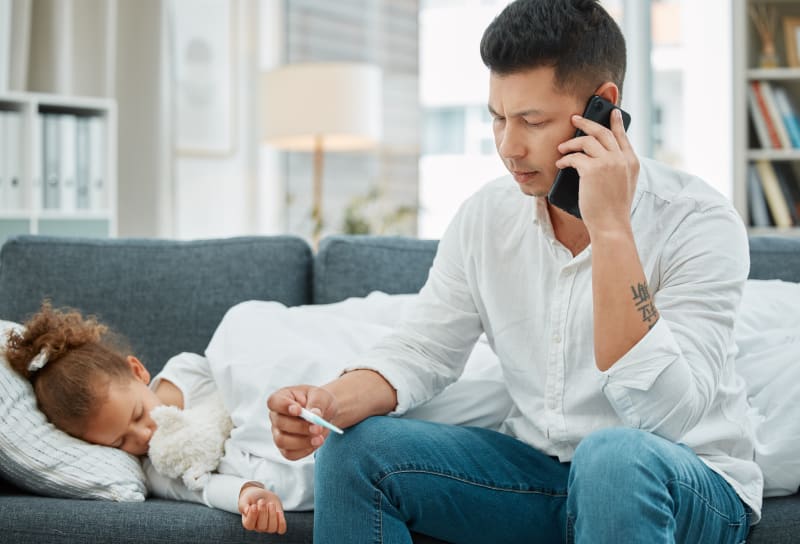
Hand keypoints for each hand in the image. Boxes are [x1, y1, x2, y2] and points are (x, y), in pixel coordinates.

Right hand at [239, 485, 286, 533]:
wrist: (260, 495)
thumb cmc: (251, 498)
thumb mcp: (245, 499)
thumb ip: (243, 505)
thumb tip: (247, 511)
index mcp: (248, 522)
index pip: (249, 525)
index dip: (252, 516)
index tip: (253, 505)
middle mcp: (258, 527)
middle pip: (261, 526)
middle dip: (263, 512)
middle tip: (261, 500)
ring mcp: (268, 526)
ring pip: (272, 528)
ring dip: (272, 515)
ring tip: (270, 504)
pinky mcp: (277, 522)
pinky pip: (281, 530)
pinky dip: (281, 522)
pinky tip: (279, 512)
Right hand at [267, 384, 336, 460]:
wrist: (325, 414)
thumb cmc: (319, 401)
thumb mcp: (321, 396)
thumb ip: (317, 403)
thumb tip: (314, 414)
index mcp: (282, 397)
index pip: (274, 402)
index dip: (283, 407)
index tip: (299, 410)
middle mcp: (276, 416)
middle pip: (280, 423)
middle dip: (300, 427)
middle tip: (318, 427)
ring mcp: (279, 433)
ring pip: (282, 441)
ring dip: (302, 441)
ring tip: (319, 438)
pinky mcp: (285, 448)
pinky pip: (290, 454)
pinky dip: (304, 450)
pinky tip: (315, 443)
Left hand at [555, 108, 638, 234]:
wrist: (611, 225)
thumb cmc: (612, 210)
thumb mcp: (622, 185)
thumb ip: (617, 168)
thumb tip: (597, 157)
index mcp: (632, 162)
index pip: (622, 136)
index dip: (616, 123)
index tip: (612, 112)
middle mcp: (622, 159)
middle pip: (603, 132)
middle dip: (587, 122)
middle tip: (575, 118)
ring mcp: (609, 162)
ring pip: (587, 141)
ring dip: (571, 143)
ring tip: (561, 148)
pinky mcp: (593, 170)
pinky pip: (575, 157)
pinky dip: (565, 159)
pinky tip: (560, 164)